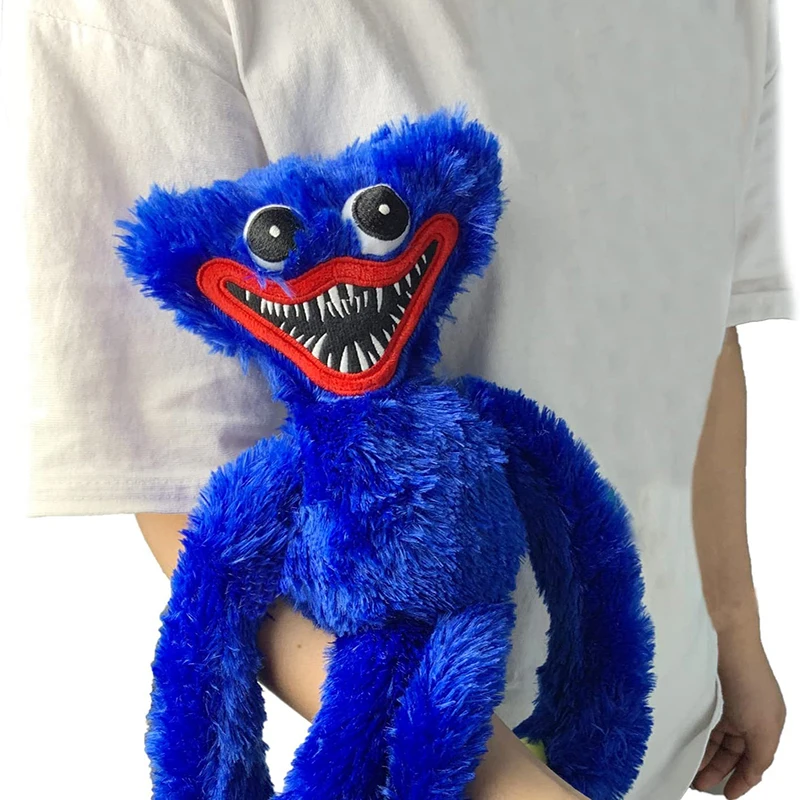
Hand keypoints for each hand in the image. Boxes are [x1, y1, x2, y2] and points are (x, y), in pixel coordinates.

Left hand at [693, 627, 785, 797]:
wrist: (728, 639)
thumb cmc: (749, 680)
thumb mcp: (763, 728)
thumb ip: (759, 757)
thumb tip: (751, 777)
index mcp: (768, 724)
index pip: (754, 760)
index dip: (741, 779)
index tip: (727, 795)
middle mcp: (750, 714)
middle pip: (734, 751)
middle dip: (717, 769)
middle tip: (698, 784)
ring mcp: (730, 702)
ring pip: (717, 738)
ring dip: (706, 755)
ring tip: (690, 771)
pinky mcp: (710, 691)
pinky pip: (705, 721)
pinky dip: (699, 736)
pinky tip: (689, 746)